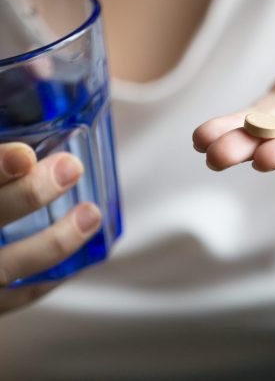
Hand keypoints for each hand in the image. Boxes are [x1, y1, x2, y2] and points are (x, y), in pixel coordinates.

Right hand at [0, 143, 101, 313]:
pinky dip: (49, 278)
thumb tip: (27, 151)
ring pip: (6, 266)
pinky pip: (15, 298)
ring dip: (55, 241)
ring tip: (91, 214)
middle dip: (29, 194)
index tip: (26, 156)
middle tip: (70, 168)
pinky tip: (80, 258)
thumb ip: (0, 171)